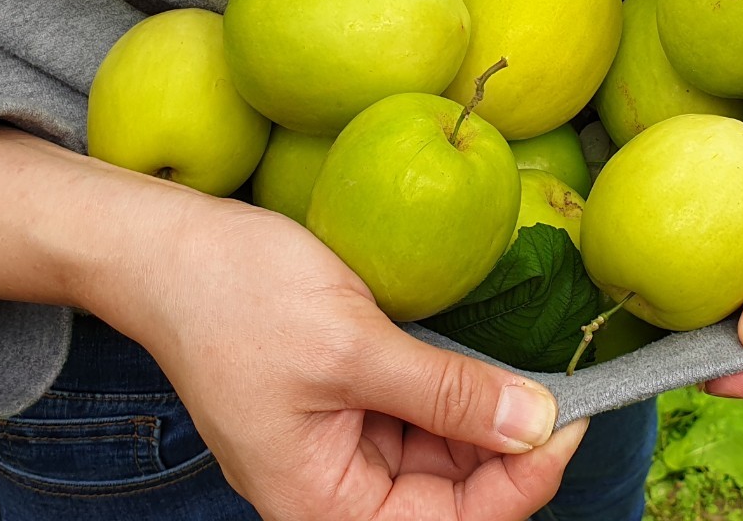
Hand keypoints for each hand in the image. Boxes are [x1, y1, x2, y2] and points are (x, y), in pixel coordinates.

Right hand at [0, 128, 584, 520]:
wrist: (168, 247)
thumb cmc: (239, 297)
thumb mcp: (355, 347)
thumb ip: (448, 394)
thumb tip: (537, 425)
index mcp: (321, 503)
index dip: (522, 481)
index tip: (574, 420)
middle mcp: (332, 488)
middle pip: (450, 496)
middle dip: (508, 448)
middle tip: (562, 388)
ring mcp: (338, 444)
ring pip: (440, 455)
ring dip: (486, 418)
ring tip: (526, 369)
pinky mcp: (344, 403)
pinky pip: (417, 416)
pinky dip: (454, 391)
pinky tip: (482, 361)